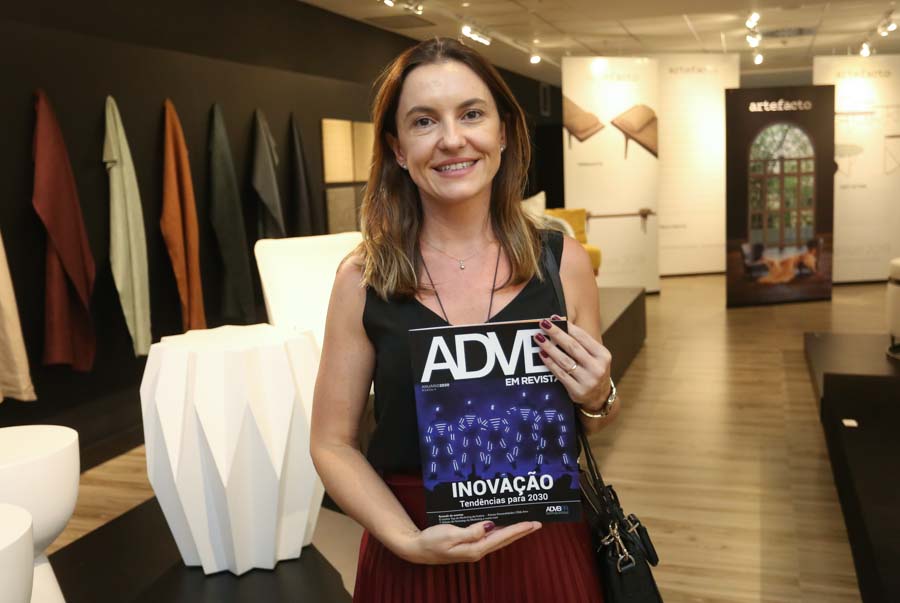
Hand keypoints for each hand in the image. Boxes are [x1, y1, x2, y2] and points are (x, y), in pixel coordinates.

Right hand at [397, 520, 541, 564]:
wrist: (417, 549)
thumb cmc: (431, 541)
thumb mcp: (450, 534)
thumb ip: (471, 531)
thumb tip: (489, 526)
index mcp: (475, 549)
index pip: (502, 537)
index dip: (518, 530)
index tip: (532, 523)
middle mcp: (478, 550)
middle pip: (504, 539)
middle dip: (521, 531)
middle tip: (537, 522)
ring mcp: (474, 548)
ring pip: (499, 538)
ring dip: (513, 531)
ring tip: (525, 523)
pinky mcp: (469, 545)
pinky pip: (489, 537)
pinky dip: (500, 530)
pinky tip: (503, 524)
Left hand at [533, 315, 611, 411]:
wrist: (599, 398)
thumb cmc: (593, 371)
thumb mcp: (595, 357)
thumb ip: (582, 344)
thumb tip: (560, 324)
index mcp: (603, 355)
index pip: (583, 337)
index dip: (567, 326)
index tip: (554, 318)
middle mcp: (597, 367)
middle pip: (572, 347)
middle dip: (556, 333)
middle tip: (543, 324)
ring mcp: (588, 380)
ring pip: (564, 360)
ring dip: (549, 347)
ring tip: (538, 338)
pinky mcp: (577, 391)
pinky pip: (560, 374)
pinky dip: (550, 363)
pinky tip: (542, 354)